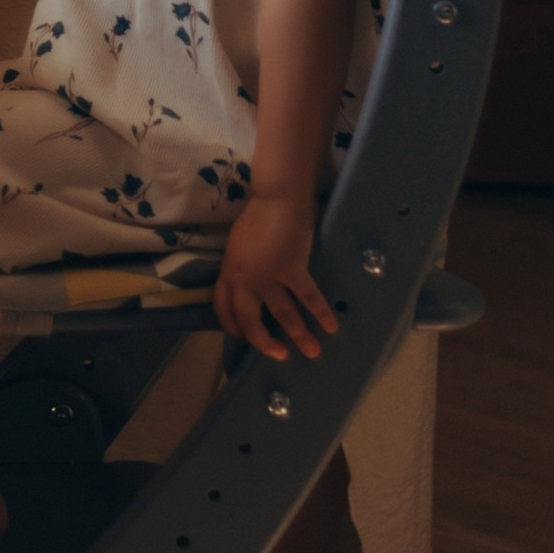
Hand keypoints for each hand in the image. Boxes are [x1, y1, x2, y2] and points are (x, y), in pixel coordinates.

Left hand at [213, 195, 338, 360]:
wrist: (277, 197)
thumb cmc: (259, 217)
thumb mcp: (239, 246)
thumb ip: (242, 269)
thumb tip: (254, 291)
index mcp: (228, 271)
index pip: (223, 309)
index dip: (234, 328)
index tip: (246, 340)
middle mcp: (244, 279)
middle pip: (249, 321)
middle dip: (265, 344)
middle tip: (280, 356)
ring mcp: (267, 275)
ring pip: (283, 315)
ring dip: (299, 336)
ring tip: (312, 352)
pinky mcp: (291, 269)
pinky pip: (308, 298)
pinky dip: (321, 314)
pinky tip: (330, 326)